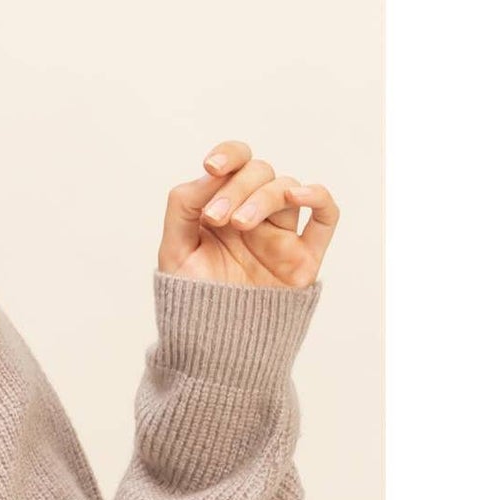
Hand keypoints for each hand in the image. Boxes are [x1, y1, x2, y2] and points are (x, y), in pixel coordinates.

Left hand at [159, 138, 338, 287]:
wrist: (210, 345)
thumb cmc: (192, 300)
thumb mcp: (174, 250)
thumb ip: (184, 206)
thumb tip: (211, 172)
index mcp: (224, 208)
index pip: (236, 163)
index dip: (229, 154)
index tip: (211, 167)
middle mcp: (255, 215)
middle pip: (260, 173)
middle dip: (237, 188)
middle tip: (217, 218)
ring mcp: (280, 234)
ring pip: (287, 189)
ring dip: (263, 197)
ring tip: (239, 224)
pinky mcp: (303, 257)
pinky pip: (326, 216)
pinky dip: (318, 197)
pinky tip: (298, 195)